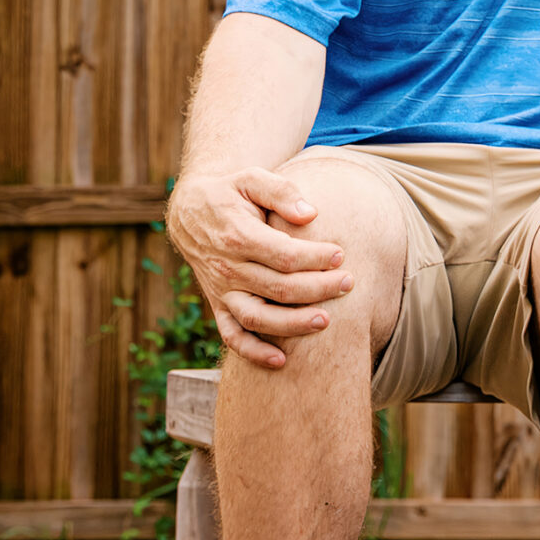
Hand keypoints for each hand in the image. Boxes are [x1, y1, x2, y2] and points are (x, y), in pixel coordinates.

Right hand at [167, 167, 352, 369]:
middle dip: (318, 288)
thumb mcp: (251, 178)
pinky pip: (231, 335)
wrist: (191, 211)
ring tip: (327, 321)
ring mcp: (220, 289)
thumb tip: (310, 213)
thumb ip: (280, 191)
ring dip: (292, 324)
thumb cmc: (230, 191)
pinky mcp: (217, 304)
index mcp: (237, 235)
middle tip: (349, 283)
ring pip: (257, 317)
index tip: (341, 255)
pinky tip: (281, 361)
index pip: (282, 255)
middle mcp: (226, 267)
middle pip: (278, 288)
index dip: (314, 258)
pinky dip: (253, 352)